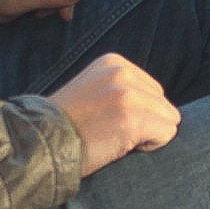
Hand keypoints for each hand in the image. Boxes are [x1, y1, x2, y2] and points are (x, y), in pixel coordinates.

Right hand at [51, 52, 178, 172]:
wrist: (40, 142)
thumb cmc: (66, 127)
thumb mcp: (93, 91)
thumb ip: (122, 90)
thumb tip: (160, 106)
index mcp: (113, 62)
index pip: (153, 90)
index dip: (137, 113)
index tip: (107, 121)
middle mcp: (122, 72)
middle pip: (164, 103)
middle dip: (146, 123)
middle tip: (112, 133)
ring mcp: (127, 94)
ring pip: (169, 119)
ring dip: (148, 136)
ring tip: (115, 139)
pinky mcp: (132, 117)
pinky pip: (167, 133)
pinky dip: (150, 146)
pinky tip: (121, 146)